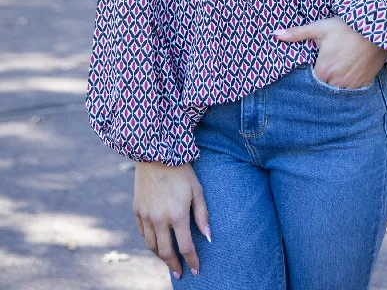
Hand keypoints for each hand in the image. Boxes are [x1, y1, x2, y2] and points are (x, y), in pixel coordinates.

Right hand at [133, 160, 210, 279]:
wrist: (156, 153)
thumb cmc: (181, 171)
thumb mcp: (197, 190)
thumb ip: (202, 215)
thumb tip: (208, 237)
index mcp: (177, 215)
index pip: (186, 247)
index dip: (192, 261)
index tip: (196, 271)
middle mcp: (159, 219)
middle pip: (166, 252)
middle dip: (174, 266)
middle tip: (179, 273)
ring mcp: (146, 215)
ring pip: (151, 245)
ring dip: (160, 256)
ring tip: (168, 259)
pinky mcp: (136, 209)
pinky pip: (142, 232)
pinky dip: (149, 240)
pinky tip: (156, 240)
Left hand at [273, 16, 386, 88]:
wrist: (375, 28)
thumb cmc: (345, 27)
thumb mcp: (319, 28)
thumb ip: (296, 33)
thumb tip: (275, 33)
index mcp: (323, 71)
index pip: (309, 83)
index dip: (308, 78)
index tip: (310, 70)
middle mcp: (336, 82)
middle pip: (323, 89)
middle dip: (321, 83)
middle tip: (323, 72)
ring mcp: (351, 85)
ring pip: (338, 92)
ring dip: (334, 86)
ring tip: (334, 75)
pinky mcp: (364, 84)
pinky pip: (352, 92)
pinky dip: (348, 86)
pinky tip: (347, 76)